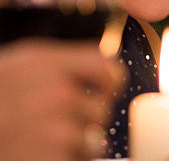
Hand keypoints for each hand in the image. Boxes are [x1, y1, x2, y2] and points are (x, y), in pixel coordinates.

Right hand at [0, 39, 120, 160]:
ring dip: (74, 145)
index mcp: (45, 62)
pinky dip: (64, 160)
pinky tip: (35, 154)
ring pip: (92, 139)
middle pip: (100, 107)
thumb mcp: (15, 66)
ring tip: (37, 141)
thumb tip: (101, 68)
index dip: (107, 81)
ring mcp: (56, 131)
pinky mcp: (54, 160)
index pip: (107, 67)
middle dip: (83, 118)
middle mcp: (56, 93)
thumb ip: (56, 65)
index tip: (99, 89)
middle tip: (48, 124)